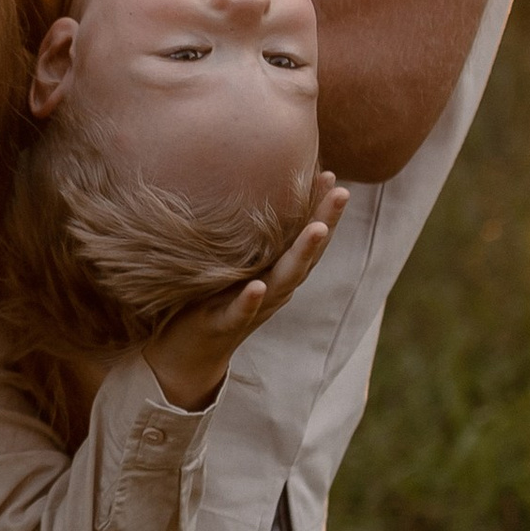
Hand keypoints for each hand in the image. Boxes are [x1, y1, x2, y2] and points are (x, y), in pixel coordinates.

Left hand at [143, 177, 349, 410]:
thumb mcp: (233, 264)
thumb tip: (247, 188)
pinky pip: (241, 312)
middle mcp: (273, 288)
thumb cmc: (211, 298)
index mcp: (276, 271)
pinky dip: (252, 300)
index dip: (321, 208)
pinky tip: (259, 286)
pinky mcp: (224, 324)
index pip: (305, 236)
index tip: (332, 176)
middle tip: (342, 192)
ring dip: (302, 255)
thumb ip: (247, 236)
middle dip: (326, 222)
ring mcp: (254, 307)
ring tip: (317, 229)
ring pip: (284, 280)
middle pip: (306, 254)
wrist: (187, 355)